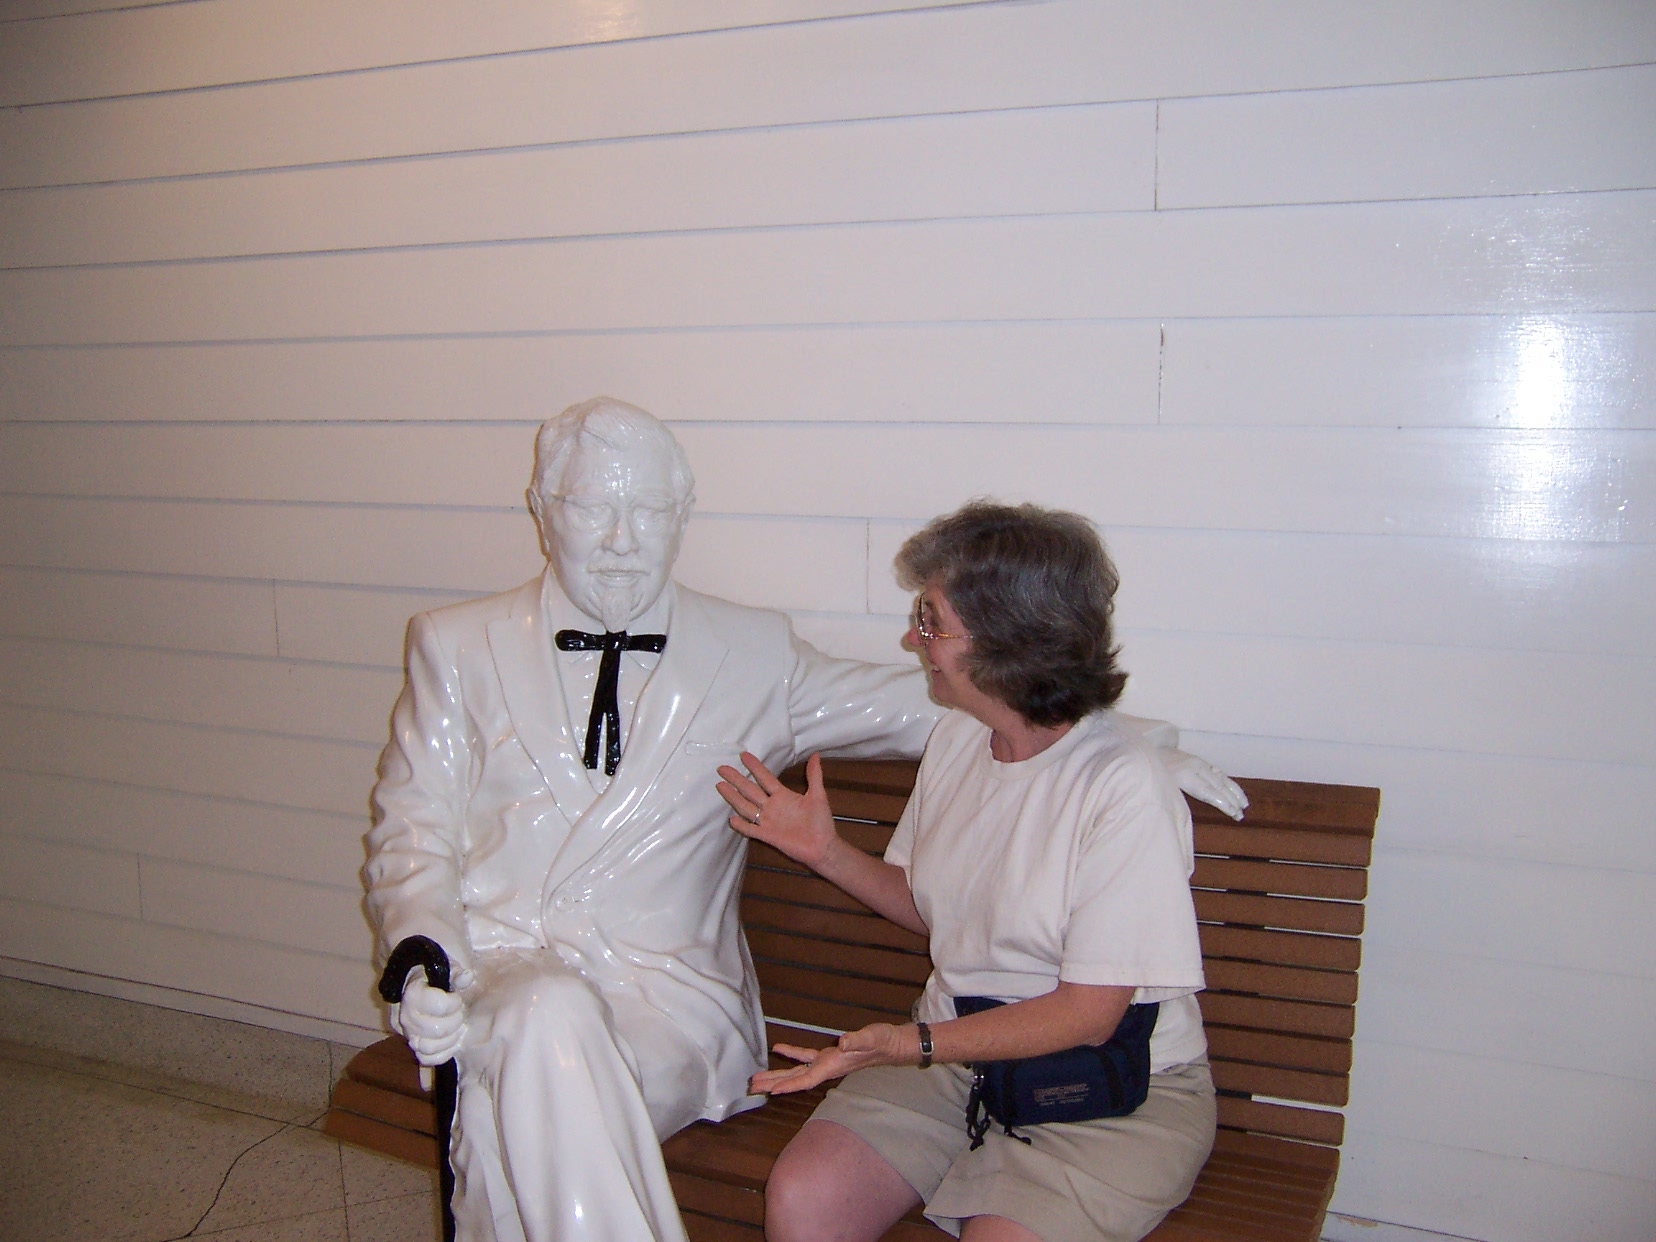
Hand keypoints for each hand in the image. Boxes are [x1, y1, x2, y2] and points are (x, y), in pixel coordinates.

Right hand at [388, 969, 467, 1064]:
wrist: (409, 983)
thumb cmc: (430, 974)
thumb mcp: (443, 967)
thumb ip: (455, 973)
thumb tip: (467, 976)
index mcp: (413, 994)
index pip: (440, 1006)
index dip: (454, 1003)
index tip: (456, 997)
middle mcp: (406, 1016)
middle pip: (436, 1030)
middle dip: (455, 1021)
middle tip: (459, 1012)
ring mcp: (406, 1033)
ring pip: (428, 1048)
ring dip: (450, 1039)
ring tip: (458, 1027)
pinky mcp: (410, 1045)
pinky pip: (425, 1059)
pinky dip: (442, 1053)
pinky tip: (452, 1040)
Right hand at [717, 751, 837, 870]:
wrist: (823, 847)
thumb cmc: (821, 822)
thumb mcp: (818, 796)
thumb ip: (814, 776)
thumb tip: (816, 754)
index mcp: (783, 796)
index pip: (765, 778)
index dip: (755, 767)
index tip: (743, 755)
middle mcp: (772, 806)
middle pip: (750, 790)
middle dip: (736, 779)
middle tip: (722, 768)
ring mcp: (768, 821)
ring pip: (747, 807)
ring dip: (734, 797)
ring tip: (720, 786)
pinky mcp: (768, 836)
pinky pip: (751, 830)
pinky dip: (742, 825)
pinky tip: (731, 819)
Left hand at [749, 1023, 912, 1094]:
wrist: (892, 1043)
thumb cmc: (882, 1041)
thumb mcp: (870, 1038)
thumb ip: (857, 1040)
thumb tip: (843, 1042)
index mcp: (832, 1066)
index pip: (806, 1080)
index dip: (788, 1085)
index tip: (770, 1091)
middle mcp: (826, 1068)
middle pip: (795, 1080)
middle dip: (774, 1083)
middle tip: (753, 1087)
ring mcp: (826, 1063)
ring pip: (797, 1071)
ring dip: (778, 1074)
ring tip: (759, 1078)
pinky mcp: (829, 1055)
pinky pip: (805, 1056)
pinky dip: (792, 1054)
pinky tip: (779, 1049)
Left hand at [1161, 750, 1247, 820]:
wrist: (1150, 748)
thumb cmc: (1153, 774)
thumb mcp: (1161, 788)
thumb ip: (1174, 800)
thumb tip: (1183, 816)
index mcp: (1184, 775)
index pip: (1207, 791)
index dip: (1222, 802)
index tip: (1233, 813)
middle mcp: (1195, 767)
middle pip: (1218, 785)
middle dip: (1231, 801)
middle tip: (1241, 815)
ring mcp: (1199, 762)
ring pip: (1222, 778)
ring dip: (1234, 792)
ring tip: (1244, 806)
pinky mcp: (1201, 761)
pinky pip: (1219, 773)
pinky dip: (1229, 783)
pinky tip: (1236, 792)